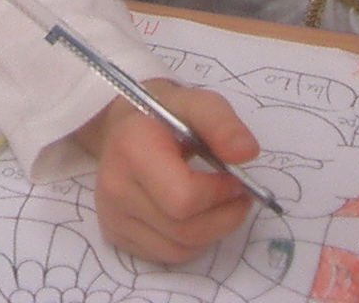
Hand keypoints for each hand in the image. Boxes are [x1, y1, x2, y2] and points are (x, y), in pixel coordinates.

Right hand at [72, 81, 261, 262]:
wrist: (125, 126)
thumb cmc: (165, 114)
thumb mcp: (197, 103)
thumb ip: (223, 124)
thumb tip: (246, 153)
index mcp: (131, 149)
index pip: (184, 198)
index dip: (219, 194)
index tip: (235, 179)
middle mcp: (114, 187)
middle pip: (184, 229)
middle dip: (223, 217)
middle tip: (239, 196)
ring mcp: (112, 215)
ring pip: (179, 248)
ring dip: (212, 232)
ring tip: (220, 205)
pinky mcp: (115, 235)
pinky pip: (167, 254)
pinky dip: (192, 242)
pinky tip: (196, 216)